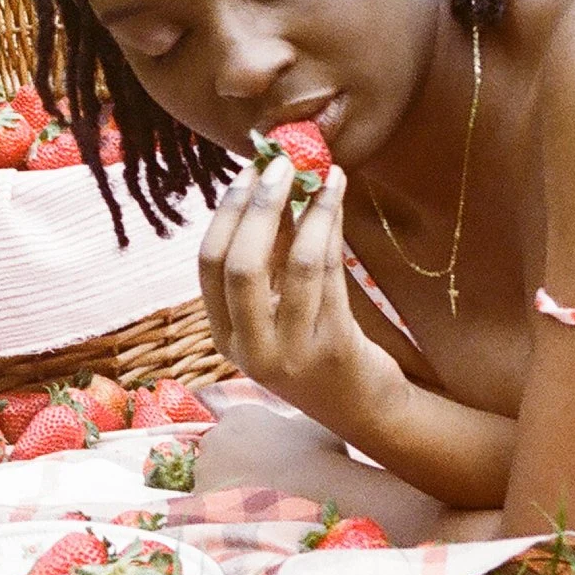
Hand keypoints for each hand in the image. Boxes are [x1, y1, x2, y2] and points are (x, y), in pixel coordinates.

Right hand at [197, 159, 399, 423]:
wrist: (365, 411)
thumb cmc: (318, 349)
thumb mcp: (280, 312)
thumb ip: (269, 261)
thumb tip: (271, 186)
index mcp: (226, 337)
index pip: (208, 266)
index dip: (225, 213)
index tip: (247, 172)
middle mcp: (251, 350)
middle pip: (241, 265)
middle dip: (259, 206)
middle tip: (281, 164)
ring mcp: (292, 354)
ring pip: (293, 266)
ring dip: (309, 210)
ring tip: (325, 173)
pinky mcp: (334, 349)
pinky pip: (329, 277)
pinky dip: (331, 230)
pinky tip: (338, 201)